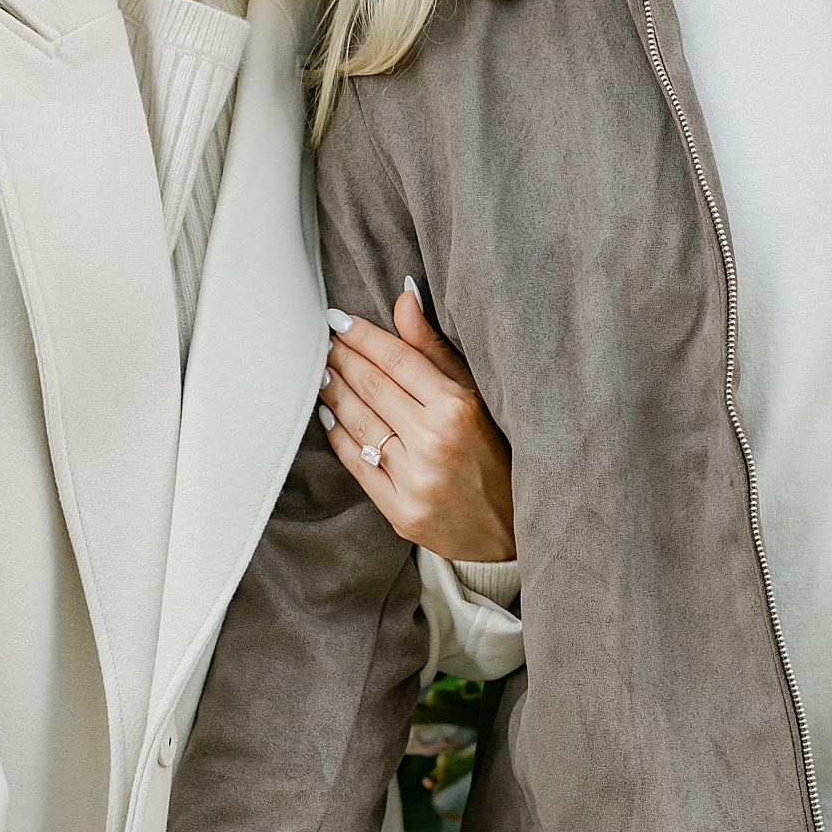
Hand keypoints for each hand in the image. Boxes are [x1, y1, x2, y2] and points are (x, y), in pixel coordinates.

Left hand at [320, 281, 515, 565]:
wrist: (511, 531)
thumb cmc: (498, 454)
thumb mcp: (477, 396)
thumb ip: (435, 350)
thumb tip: (403, 300)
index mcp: (458, 409)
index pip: (396, 359)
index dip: (363, 336)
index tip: (338, 319)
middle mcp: (434, 443)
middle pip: (372, 387)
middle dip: (341, 358)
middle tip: (321, 340)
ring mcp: (414, 480)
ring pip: (358, 423)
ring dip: (333, 392)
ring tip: (320, 370)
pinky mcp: (400, 512)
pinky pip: (357, 464)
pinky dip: (338, 435)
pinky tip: (328, 414)